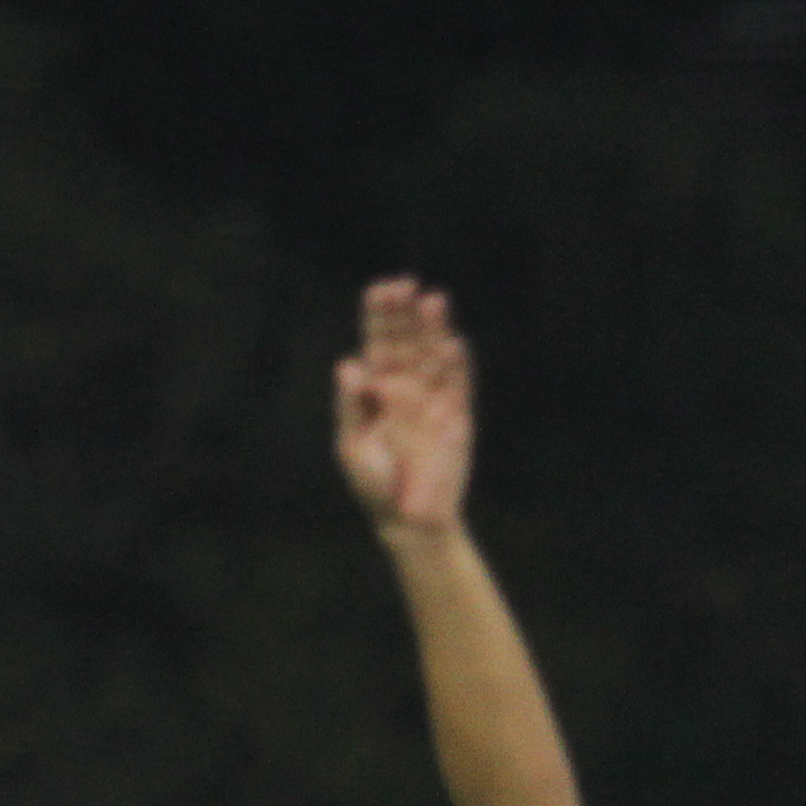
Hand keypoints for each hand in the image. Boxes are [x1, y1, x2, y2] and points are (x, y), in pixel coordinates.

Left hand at [333, 278, 473, 538]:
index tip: (381, 291)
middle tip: (405, 286)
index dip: (380, 316)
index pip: (378, 342)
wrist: (408, 519)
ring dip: (434, 329)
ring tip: (433, 301)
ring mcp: (433, 397)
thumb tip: (347, 365)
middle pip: (408, 340)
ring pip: (435, 354)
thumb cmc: (373, 482)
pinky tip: (452, 344)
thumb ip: (351, 406)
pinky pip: (458, 384)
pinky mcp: (457, 415)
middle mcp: (406, 386)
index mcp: (376, 388)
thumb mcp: (352, 446)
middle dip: (406, 313)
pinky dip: (456, 365)